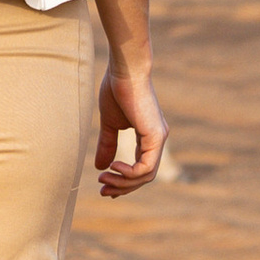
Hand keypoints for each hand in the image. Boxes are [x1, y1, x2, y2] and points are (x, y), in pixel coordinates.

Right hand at [94, 59, 167, 198]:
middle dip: (122, 187)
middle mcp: (157, 139)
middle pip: (143, 177)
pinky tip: (114, 167)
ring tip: (104, 180)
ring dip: (123, 183)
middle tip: (102, 190)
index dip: (123, 181)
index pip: (140, 168)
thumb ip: (108, 144)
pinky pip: (146, 167)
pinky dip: (129, 174)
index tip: (103, 184)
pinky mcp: (156, 137)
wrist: (124, 70)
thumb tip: (101, 167)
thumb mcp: (110, 123)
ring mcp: (158, 139)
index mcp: (149, 136)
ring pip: (145, 176)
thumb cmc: (116, 89)